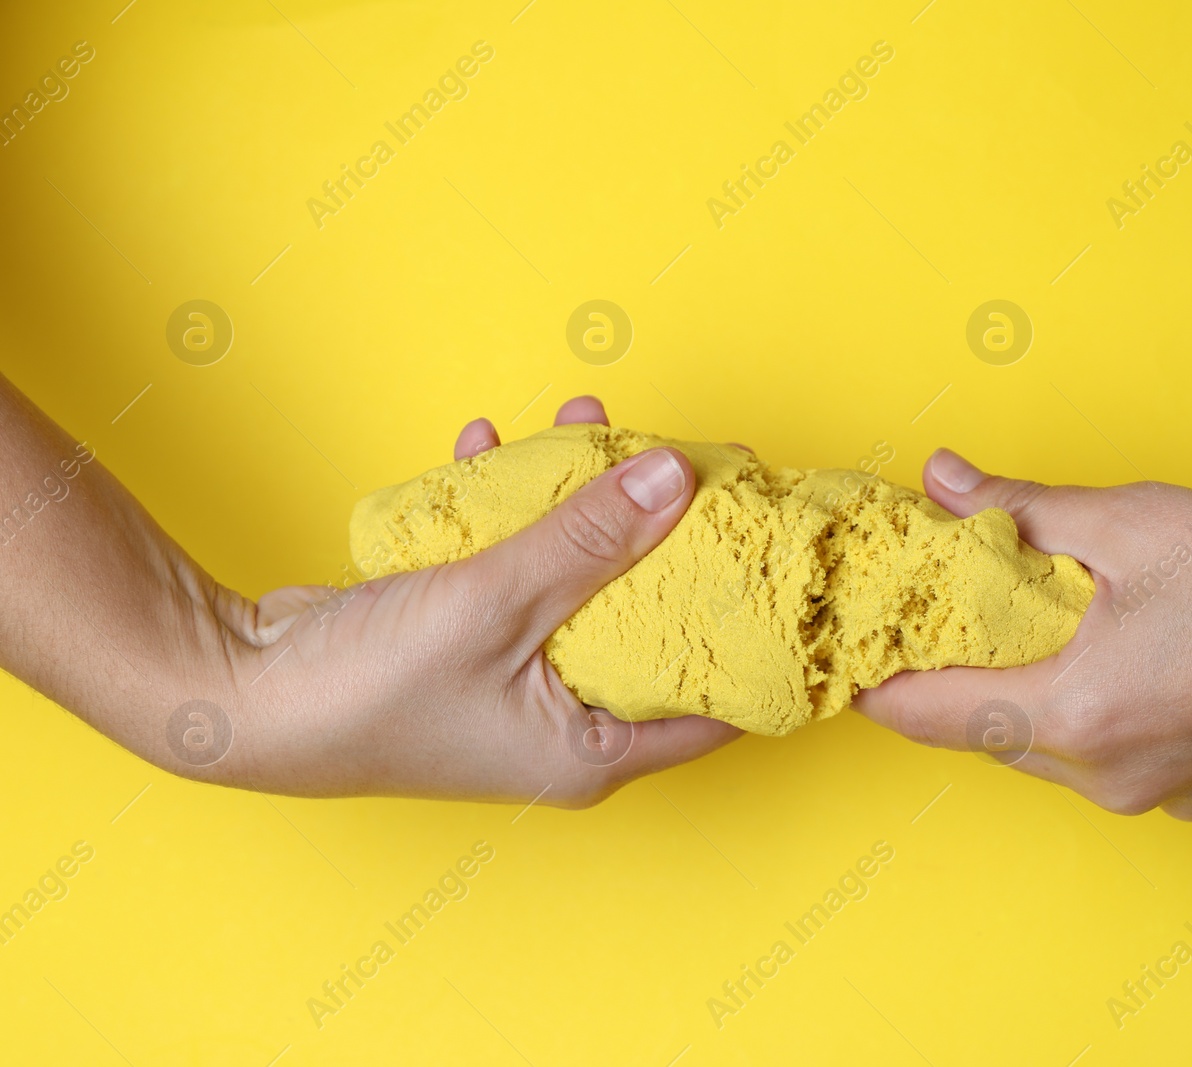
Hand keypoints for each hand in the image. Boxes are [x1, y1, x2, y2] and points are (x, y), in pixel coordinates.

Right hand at [194, 396, 740, 804]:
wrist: (240, 696)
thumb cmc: (370, 687)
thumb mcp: (500, 603)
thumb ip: (593, 538)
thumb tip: (680, 475)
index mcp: (595, 753)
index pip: (715, 698)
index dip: (752, 622)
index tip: (774, 546)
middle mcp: (565, 728)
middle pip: (649, 618)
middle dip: (662, 531)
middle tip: (691, 459)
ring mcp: (515, 685)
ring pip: (579, 581)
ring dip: (579, 503)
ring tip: (590, 425)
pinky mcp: (469, 645)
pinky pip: (516, 570)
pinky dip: (510, 513)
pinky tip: (495, 446)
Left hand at [855, 443, 1191, 819]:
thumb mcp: (1133, 521)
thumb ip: (1019, 509)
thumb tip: (941, 479)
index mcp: (1078, 717)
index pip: (926, 715)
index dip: (875, 675)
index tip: (851, 638)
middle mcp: (1110, 778)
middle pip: (983, 731)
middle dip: (951, 670)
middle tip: (936, 601)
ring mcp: (1163, 796)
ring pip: (1045, 747)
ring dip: (1022, 688)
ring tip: (1025, 613)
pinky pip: (1108, 757)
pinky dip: (1087, 709)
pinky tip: (1112, 646)